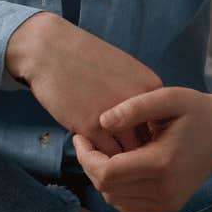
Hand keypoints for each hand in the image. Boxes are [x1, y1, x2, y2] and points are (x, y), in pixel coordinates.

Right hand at [6, 13, 162, 154]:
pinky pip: (103, 156)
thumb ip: (138, 97)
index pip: (161, 129)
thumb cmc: (84, 59)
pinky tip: (89, 151)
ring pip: (127, 156)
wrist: (49, 48)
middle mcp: (139, 104)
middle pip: (149, 145)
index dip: (149, 140)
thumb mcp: (123, 70)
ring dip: (118, 162)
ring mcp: (116, 116)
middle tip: (124, 160)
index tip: (135, 144)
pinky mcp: (90, 126)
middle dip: (137, 156)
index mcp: (151, 89)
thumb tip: (143, 127)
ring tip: (106, 160)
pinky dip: (98, 159)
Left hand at [72, 88, 211, 211]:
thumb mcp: (168, 97)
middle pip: (107, 189)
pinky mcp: (170, 206)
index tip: (80, 136)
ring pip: (115, 200)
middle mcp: (166, 190)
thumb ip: (134, 107)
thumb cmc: (195, 109)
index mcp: (162, 163)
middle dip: (90, 165)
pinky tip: (119, 166)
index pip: (107, 173)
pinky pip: (129, 207)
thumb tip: (102, 121)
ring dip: (102, 178)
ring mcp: (169, 202)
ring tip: (103, 151)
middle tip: (87, 141)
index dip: (85, 156)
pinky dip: (117, 190)